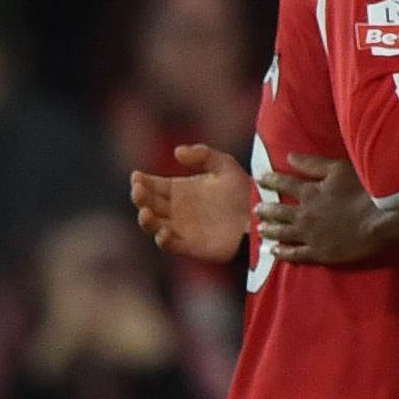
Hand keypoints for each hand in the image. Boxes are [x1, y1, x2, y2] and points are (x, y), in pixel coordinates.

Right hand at [127, 147, 251, 262]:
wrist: (260, 216)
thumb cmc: (242, 190)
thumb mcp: (224, 165)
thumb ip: (202, 155)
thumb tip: (177, 152)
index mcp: (179, 189)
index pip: (152, 185)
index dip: (141, 181)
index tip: (137, 176)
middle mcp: (175, 209)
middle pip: (148, 204)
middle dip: (140, 197)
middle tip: (139, 190)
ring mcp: (181, 228)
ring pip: (153, 226)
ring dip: (146, 220)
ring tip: (146, 211)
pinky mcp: (190, 246)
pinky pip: (170, 245)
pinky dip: (163, 240)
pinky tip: (164, 231)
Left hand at [252, 154, 395, 267]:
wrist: (381, 221)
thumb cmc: (364, 192)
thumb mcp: (339, 169)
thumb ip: (313, 164)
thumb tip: (288, 157)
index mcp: (310, 192)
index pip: (284, 184)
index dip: (271, 181)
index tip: (260, 180)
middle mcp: (304, 214)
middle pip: (279, 211)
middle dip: (266, 209)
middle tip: (257, 209)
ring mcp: (309, 236)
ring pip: (283, 233)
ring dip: (270, 230)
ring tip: (261, 229)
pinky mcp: (319, 253)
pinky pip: (295, 254)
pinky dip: (282, 253)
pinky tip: (273, 251)